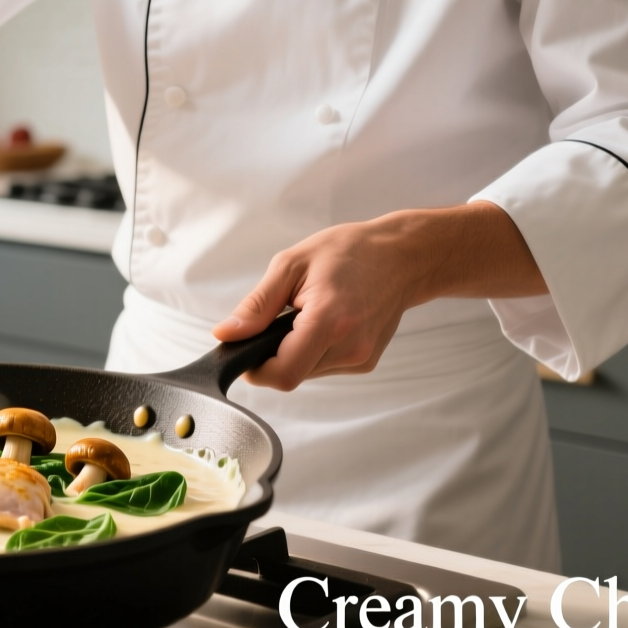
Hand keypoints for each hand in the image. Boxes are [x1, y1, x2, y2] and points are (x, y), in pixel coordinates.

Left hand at [211, 202, 547, 389]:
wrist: (401, 257)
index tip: (247, 349)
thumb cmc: (349, 252)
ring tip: (307, 314)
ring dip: (295, 352)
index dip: (256, 369)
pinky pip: (323, 368)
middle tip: (281, 318)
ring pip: (306, 373)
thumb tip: (226, 335)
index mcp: (329, 320)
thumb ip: (256, 306)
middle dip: (274, 354)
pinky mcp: (365, 363)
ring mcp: (361, 358)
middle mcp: (350, 347)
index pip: (282, 373)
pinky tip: (325, 322)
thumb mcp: (291, 265)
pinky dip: (313, 351)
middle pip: (292, 375)